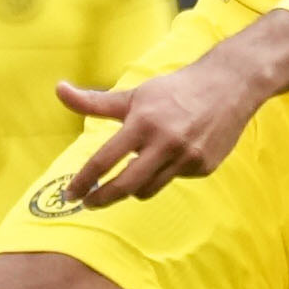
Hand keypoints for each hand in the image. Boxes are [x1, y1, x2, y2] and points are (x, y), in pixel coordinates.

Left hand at [52, 14, 288, 207]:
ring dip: (132, 187)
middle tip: (88, 203)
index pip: (104, 160)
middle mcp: (166, 143)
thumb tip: (58, 89)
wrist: (230, 86)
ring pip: (148, 188)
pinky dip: (164, 173)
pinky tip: (173, 154)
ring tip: (128, 176)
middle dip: (102, 198)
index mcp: (143, 123)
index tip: (69, 195)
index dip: (83, 181)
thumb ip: (94, 102)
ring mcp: (188, 157)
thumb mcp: (134, 95)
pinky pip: (174, 180)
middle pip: (126, 185)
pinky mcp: (205, 167)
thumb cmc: (175, 90)